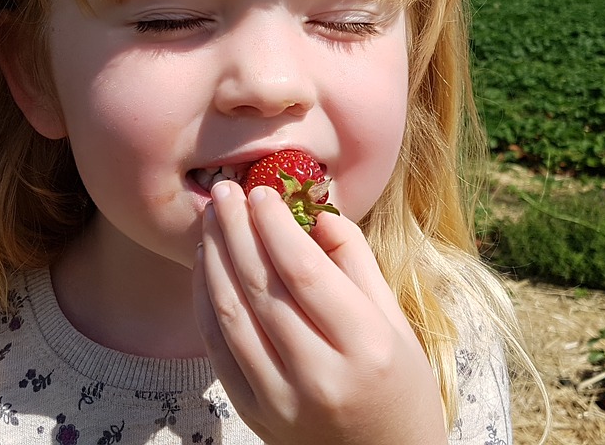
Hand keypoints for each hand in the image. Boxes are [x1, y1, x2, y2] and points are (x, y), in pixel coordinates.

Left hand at [193, 180, 447, 443]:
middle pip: (262, 288)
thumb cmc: (398, 383)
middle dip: (238, 231)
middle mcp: (320, 374)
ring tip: (211, 221)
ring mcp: (282, 399)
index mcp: (365, 345)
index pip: (305, 271)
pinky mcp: (255, 414)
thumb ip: (357, 263)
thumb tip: (315, 213)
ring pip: (233, 315)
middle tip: (224, 191)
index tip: (261, 191)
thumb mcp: (395, 320)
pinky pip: (219, 349)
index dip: (276, 225)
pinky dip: (206, 302)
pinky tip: (207, 267)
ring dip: (215, 260)